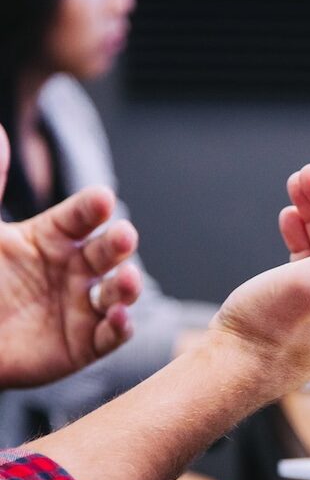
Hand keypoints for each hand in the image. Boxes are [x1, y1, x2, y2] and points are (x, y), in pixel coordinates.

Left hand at [0, 126, 141, 387]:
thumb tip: (1, 134)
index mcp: (51, 238)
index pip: (81, 217)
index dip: (93, 209)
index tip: (102, 199)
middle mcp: (73, 269)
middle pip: (107, 252)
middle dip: (120, 244)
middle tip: (125, 235)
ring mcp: (81, 307)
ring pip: (117, 293)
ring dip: (128, 286)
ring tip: (127, 280)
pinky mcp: (84, 345)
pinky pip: (110, 336)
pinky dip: (120, 328)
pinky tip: (119, 318)